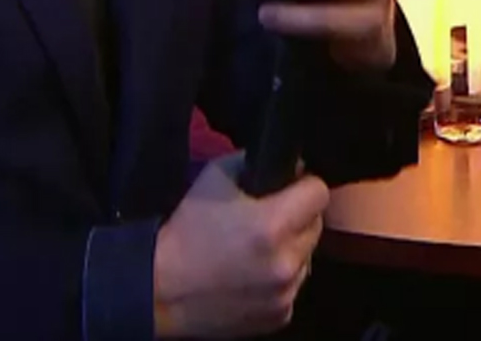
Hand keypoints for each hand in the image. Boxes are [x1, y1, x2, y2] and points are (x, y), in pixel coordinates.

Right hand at [153, 152, 328, 337]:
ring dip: (290, 250)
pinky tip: (251, 275)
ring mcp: (285, 293)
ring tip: (256, 250)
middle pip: (315, 225)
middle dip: (297, 218)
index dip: (303, 185)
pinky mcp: (280, 316)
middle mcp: (286, 262)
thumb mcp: (215, 177)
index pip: (319, 192)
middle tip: (267, 219)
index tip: (288, 188)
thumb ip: (255, 164)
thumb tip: (290, 166)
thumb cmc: (186, 230)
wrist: (160, 289)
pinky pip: (293, 287)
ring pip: (306, 258)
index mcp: (274, 225)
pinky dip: (279, 280)